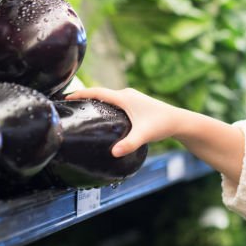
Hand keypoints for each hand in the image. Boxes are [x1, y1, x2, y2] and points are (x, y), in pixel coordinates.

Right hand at [65, 87, 180, 156]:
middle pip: (100, 93)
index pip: (97, 92)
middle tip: (68, 105)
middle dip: (84, 97)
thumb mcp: (143, 135)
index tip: (65, 97)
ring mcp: (132, 98)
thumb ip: (129, 144)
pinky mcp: (136, 103)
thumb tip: (114, 153)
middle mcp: (127, 94)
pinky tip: (102, 115)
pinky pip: (115, 101)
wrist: (179, 121)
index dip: (80, 93)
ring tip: (81, 109)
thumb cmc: (162, 125)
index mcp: (124, 97)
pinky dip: (105, 104)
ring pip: (108, 97)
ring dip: (95, 100)